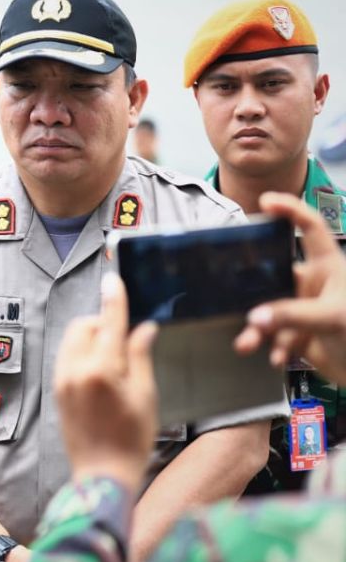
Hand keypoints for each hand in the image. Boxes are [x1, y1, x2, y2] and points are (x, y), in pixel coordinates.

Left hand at [54, 274, 158, 489]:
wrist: (101, 475)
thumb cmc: (132, 439)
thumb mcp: (145, 396)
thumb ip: (140, 356)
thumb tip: (142, 327)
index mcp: (102, 370)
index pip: (109, 323)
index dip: (114, 299)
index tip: (114, 279)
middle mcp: (75, 370)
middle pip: (85, 326)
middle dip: (103, 323)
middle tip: (125, 338)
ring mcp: (61, 380)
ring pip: (72, 339)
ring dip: (91, 336)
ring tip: (113, 356)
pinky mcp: (56, 390)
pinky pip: (66, 356)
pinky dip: (81, 352)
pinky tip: (100, 369)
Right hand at [235, 192, 345, 385]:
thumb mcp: (331, 318)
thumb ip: (291, 316)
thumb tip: (252, 317)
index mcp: (328, 268)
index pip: (310, 229)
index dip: (290, 211)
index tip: (265, 202)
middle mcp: (314, 285)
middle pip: (275, 275)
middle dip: (253, 290)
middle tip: (229, 291)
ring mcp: (306, 310)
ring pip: (271, 311)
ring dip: (259, 329)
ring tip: (247, 344)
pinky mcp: (300, 335)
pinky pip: (276, 336)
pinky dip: (272, 347)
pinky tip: (276, 359)